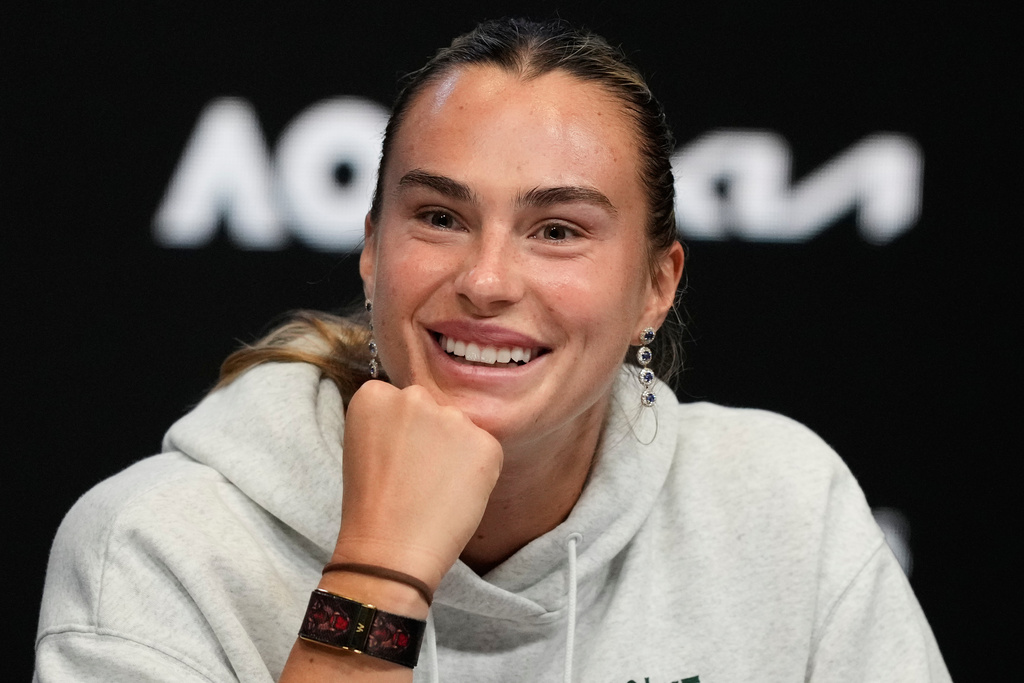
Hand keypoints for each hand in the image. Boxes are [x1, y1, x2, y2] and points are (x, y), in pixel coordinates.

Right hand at [331, 380, 502, 593]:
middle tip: (417, 476)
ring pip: (461, 429)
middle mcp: (414, 396)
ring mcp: (451, 417)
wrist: (390, 550)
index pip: (401, 401)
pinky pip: (486, 451)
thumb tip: (430, 420)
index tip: (395, 459)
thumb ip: (393, 422)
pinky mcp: (484, 442)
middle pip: (434, 409)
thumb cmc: (373, 507)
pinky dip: (478, 472)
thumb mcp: (367, 447)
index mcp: (375, 394)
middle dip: (432, 435)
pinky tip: (455, 495)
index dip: (402, 434)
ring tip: (435, 489)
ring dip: (456, 452)